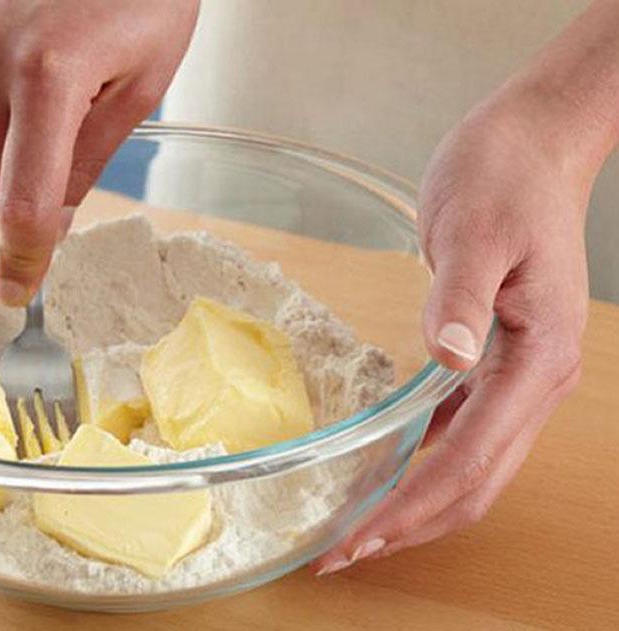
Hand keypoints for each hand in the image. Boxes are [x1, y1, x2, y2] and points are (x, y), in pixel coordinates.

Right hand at [0, 0, 198, 304]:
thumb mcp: (141, 81)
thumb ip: (85, 160)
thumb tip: (49, 225)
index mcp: (49, 75)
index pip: (21, 203)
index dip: (21, 259)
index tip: (17, 289)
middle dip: (0, 203)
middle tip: (47, 185)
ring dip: (1, 141)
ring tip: (54, 86)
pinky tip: (31, 55)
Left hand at [314, 87, 593, 573]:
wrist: (532, 142)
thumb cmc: (506, 176)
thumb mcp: (475, 229)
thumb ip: (459, 296)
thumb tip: (445, 360)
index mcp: (538, 358)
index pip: (468, 458)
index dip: (409, 504)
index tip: (359, 537)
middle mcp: (537, 379)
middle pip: (475, 482)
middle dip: (409, 524)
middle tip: (342, 554)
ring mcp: (521, 372)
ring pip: (473, 466)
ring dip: (417, 503)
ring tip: (360, 529)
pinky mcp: (497, 357)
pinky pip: (465, 432)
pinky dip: (426, 463)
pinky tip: (389, 471)